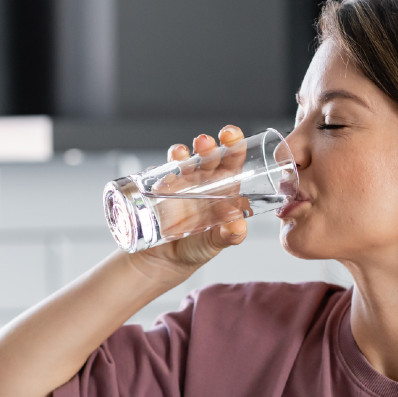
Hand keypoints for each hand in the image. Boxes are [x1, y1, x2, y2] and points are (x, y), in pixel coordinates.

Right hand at [128, 125, 249, 282]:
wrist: (168, 260)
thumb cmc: (199, 247)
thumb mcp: (217, 242)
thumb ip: (229, 235)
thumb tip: (238, 225)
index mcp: (223, 188)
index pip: (232, 161)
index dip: (233, 145)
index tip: (231, 136)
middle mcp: (203, 181)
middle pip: (206, 155)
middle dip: (206, 145)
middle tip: (205, 143)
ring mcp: (180, 184)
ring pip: (182, 161)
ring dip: (181, 154)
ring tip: (180, 155)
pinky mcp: (159, 190)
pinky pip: (158, 175)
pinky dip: (159, 172)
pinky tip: (161, 177)